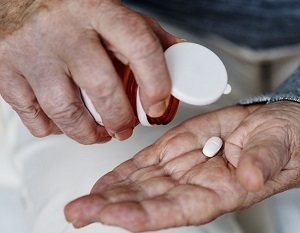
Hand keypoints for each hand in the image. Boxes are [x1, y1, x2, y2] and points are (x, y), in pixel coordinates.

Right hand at [0, 0, 177, 142]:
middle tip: (125, 128)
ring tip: (98, 132)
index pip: (139, 47)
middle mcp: (63, 29)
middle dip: (119, 120)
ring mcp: (31, 51)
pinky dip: (54, 129)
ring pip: (65, 111)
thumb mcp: (111, 12)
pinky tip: (65, 122)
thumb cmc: (68, 8)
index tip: (157, 107)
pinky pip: (34, 118)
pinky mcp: (6, 70)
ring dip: (88, 133)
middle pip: (101, 88)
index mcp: (97, 10)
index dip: (156, 84)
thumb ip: (145, 34)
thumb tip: (177, 58)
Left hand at [64, 101, 299, 230]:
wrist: (271, 125)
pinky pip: (144, 164)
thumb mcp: (278, 147)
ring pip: (138, 185)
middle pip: (146, 202)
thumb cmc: (279, 140)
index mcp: (218, 191)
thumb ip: (261, 162)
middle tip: (79, 212)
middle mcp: (193, 185)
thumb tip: (249, 175)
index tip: (114, 216)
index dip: (145, 215)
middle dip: (111, 208)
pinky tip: (103, 183)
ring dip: (108, 193)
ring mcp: (181, 168)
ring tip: (81, 202)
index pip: (175, 210)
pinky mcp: (174, 149)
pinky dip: (122, 173)